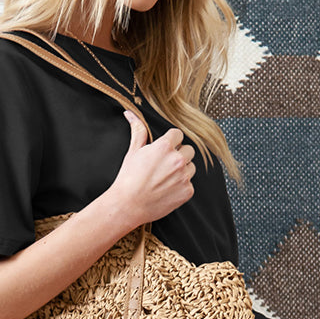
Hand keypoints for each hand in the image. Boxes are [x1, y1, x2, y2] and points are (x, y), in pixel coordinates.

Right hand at [110, 110, 195, 224]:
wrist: (128, 205)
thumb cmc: (128, 178)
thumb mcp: (133, 152)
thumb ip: (138, 131)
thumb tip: (130, 113)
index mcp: (165, 146)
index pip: (178, 135)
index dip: (171, 142)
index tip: (165, 150)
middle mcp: (177, 160)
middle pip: (189, 150)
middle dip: (179, 155)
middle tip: (164, 166)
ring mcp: (184, 176)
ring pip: (191, 167)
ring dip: (183, 170)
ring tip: (166, 178)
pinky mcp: (187, 191)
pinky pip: (190, 184)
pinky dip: (181, 187)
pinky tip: (167, 190)